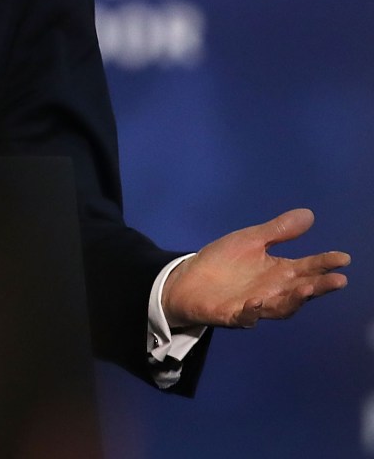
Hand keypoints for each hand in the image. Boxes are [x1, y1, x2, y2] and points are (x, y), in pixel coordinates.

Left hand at [162, 208, 349, 328]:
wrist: (188, 279)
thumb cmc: (224, 262)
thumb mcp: (251, 240)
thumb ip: (278, 231)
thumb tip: (309, 214)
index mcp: (279, 272)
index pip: (308, 268)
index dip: (325, 263)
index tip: (343, 258)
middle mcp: (273, 291)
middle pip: (301, 290)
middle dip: (320, 286)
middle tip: (338, 280)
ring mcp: (255, 305)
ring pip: (280, 307)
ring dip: (294, 300)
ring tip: (306, 288)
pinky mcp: (232, 315)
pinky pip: (245, 317)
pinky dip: (252, 312)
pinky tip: (256, 302)